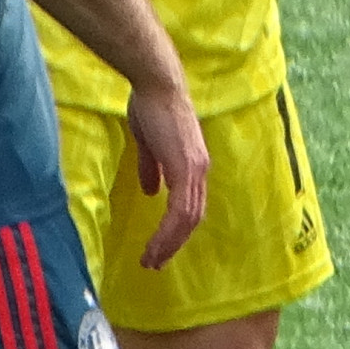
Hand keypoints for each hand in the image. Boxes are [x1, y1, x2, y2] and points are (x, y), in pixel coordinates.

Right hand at [129, 77, 210, 269]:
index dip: (176, 229)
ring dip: (168, 243)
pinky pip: (179, 210)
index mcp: (193, 166)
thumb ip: (152, 168)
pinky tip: (155, 244)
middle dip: (173, 243)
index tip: (160, 246)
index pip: (191, 206)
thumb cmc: (151, 107)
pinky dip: (167, 231)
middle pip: (193, 219)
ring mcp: (195, 170)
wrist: (156, 85)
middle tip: (155, 263)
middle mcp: (200, 171)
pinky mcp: (185, 169)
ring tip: (151, 260)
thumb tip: (151, 192)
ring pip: (187, 219)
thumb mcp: (149, 143)